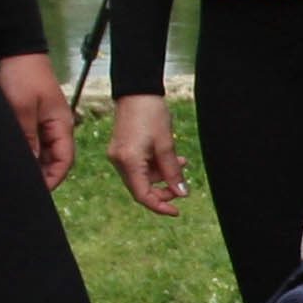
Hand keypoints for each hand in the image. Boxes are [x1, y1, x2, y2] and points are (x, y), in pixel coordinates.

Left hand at [0, 52, 76, 186]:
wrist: (18, 51)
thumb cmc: (22, 77)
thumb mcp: (22, 110)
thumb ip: (28, 139)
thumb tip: (31, 166)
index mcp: (61, 125)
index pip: (64, 161)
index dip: (53, 179)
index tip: (37, 191)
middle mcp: (57, 126)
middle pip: (56, 159)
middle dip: (43, 175)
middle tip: (23, 187)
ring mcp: (46, 121)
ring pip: (44, 151)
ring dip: (34, 164)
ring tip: (17, 174)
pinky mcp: (35, 116)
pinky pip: (35, 141)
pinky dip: (28, 151)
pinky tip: (15, 157)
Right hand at [107, 93, 187, 216]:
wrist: (137, 91)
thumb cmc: (151, 113)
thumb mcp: (166, 144)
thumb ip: (173, 171)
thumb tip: (181, 193)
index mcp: (129, 161)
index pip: (142, 195)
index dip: (160, 206)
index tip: (176, 211)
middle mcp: (119, 161)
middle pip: (141, 188)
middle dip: (163, 190)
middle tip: (183, 186)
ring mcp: (119, 155)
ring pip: (142, 177)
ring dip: (162, 176)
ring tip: (181, 163)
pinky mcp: (123, 149)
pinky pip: (140, 166)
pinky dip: (155, 166)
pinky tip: (171, 158)